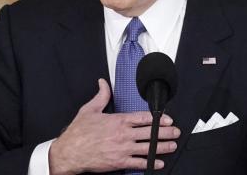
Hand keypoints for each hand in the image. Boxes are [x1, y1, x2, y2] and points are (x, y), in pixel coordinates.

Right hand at [48, 79, 179, 174]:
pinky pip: (139, 163)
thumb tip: (103, 83)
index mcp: (118, 121)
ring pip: (148, 148)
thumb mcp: (89, 110)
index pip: (143, 118)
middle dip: (166, 132)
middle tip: (176, 132)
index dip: (158, 118)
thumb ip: (101, 96)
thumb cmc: (78, 132)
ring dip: (162, 147)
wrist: (70, 152)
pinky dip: (150, 163)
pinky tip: (158, 163)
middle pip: (150, 132)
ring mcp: (123, 149)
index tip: (168, 119)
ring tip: (172, 146)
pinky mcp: (119, 162)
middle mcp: (123, 135)